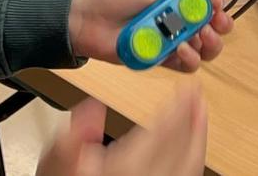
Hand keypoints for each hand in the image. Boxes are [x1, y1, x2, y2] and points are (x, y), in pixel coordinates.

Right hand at [36, 88, 206, 175]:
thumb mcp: (56, 162)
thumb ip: (73, 136)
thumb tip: (93, 107)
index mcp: (126, 169)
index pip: (162, 134)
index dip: (179, 109)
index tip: (188, 89)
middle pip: (181, 149)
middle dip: (193, 120)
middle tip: (198, 95)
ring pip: (188, 166)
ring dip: (198, 139)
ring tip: (201, 115)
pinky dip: (193, 159)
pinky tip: (191, 147)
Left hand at [67, 0, 233, 71]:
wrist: (87, 19)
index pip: (208, 4)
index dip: (218, 6)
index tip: (217, 4)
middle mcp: (179, 21)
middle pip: (212, 30)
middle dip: (219, 28)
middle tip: (211, 25)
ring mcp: (171, 42)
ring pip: (203, 50)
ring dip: (207, 45)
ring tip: (197, 38)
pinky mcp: (161, 59)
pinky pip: (184, 65)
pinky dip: (189, 59)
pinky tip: (181, 49)